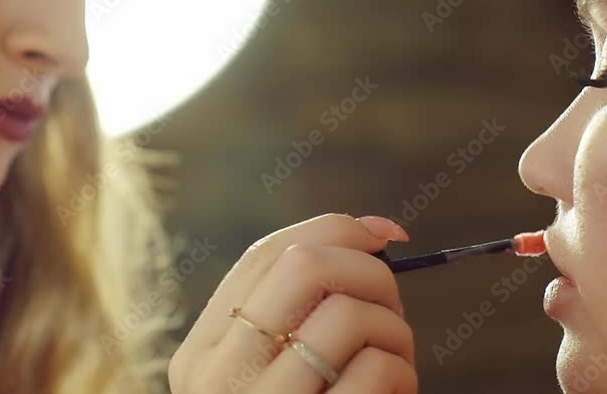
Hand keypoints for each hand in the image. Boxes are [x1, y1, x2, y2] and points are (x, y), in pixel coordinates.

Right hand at [169, 213, 416, 393]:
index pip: (264, 254)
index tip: (387, 236)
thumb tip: (378, 229)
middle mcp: (217, 378)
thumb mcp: (272, 373)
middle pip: (304, 266)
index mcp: (202, 353)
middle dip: (368, 271)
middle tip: (389, 306)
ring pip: (348, 315)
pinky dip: (404, 372)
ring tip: (394, 361)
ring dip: (394, 330)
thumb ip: (299, 311)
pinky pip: (378, 370)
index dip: (336, 228)